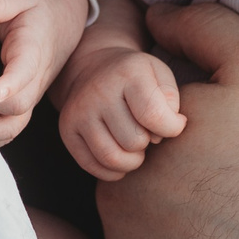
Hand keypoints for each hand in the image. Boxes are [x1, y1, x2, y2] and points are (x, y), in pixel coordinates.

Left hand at [0, 0, 90, 143]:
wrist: (61, 22)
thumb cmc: (36, 10)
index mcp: (32, 51)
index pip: (25, 73)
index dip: (10, 85)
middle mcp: (33, 80)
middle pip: (16, 107)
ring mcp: (28, 96)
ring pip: (11, 127)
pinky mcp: (20, 104)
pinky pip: (6, 130)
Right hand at [54, 41, 185, 179]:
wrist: (93, 67)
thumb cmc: (135, 77)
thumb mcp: (160, 74)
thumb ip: (171, 97)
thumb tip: (170, 126)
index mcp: (128, 73)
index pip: (154, 116)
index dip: (171, 129)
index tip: (172, 125)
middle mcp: (99, 91)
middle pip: (134, 141)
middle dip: (148, 143)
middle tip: (146, 131)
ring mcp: (78, 111)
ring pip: (112, 158)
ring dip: (131, 161)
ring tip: (135, 147)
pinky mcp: (66, 129)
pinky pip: (92, 166)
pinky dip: (112, 170)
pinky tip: (120, 155)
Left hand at [94, 2, 238, 238]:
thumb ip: (200, 25)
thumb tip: (154, 17)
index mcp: (131, 147)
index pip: (133, 131)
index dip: (179, 133)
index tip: (224, 146)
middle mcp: (117, 213)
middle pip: (132, 182)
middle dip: (170, 178)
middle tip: (232, 184)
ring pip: (141, 235)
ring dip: (172, 226)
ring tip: (232, 221)